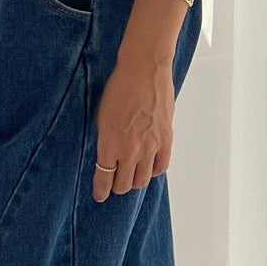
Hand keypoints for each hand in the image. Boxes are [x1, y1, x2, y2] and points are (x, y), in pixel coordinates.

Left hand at [92, 49, 174, 202]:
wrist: (144, 70)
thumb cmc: (119, 89)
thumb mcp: (102, 117)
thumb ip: (106, 140)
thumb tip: (108, 156)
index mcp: (109, 143)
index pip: (104, 178)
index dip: (101, 191)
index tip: (100, 195)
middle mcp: (129, 150)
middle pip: (123, 184)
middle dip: (117, 187)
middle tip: (115, 184)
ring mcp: (150, 146)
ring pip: (142, 180)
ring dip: (134, 181)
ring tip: (131, 176)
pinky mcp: (166, 140)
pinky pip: (160, 167)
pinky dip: (153, 171)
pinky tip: (148, 168)